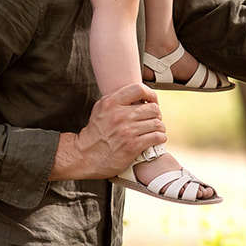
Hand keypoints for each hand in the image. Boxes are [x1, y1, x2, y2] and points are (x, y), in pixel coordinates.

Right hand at [51, 83, 166, 180]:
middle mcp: (119, 115)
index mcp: (111, 103)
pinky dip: (160, 138)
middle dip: (156, 114)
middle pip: (152, 108)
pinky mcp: (133, 146)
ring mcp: (127, 131)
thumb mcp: (100, 109)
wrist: (85, 156)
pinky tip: (156, 139)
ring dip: (159, 127)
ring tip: (156, 130)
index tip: (152, 101)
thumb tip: (138, 95)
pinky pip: (157, 137)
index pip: (139, 89)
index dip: (150, 95)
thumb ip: (117, 100)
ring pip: (157, 123)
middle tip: (154, 119)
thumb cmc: (95, 133)